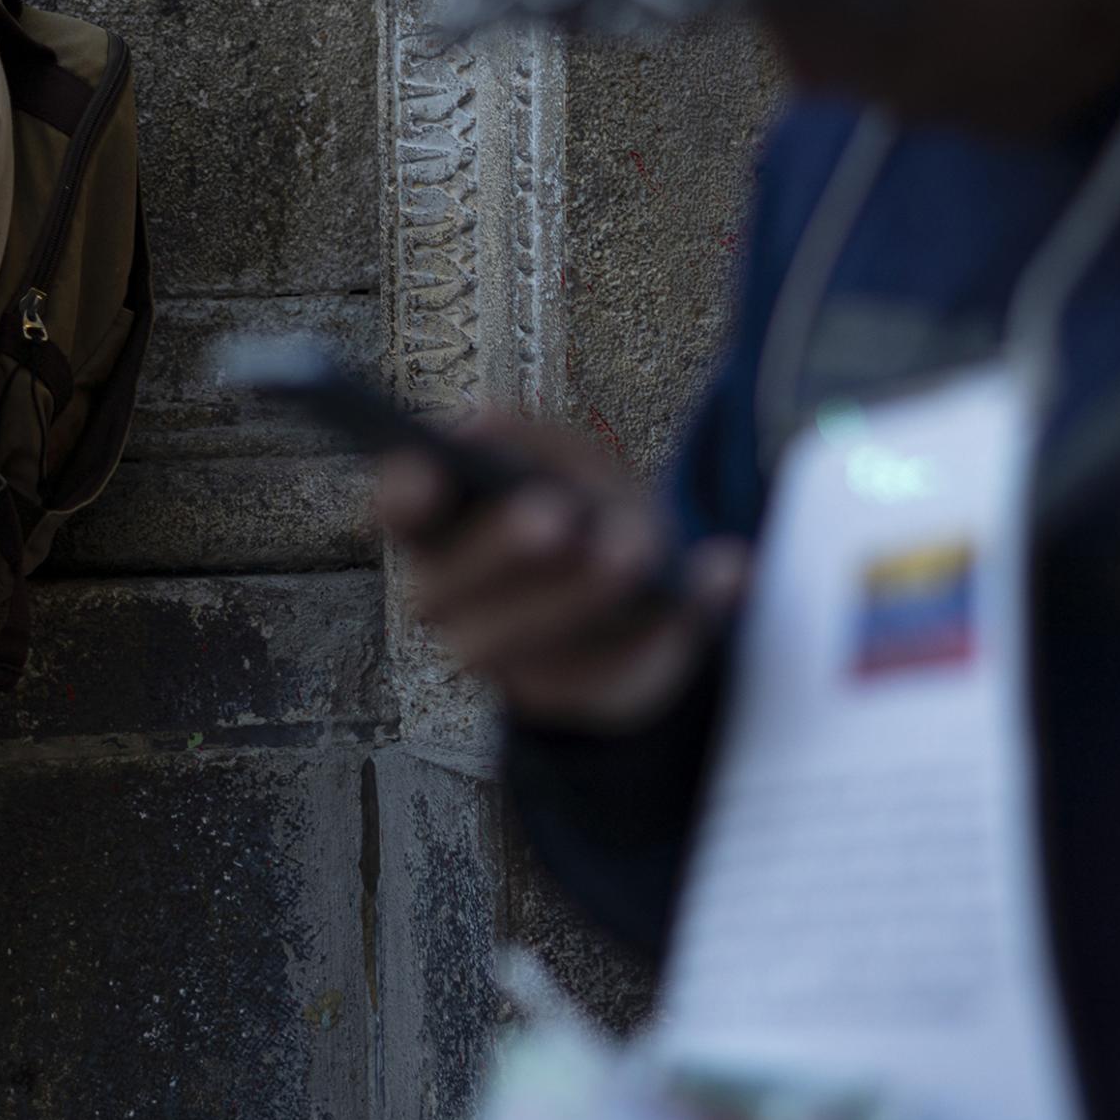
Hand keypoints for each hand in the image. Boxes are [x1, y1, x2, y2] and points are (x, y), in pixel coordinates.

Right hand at [373, 414, 745, 732]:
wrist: (638, 602)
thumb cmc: (588, 513)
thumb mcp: (567, 463)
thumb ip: (531, 441)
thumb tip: (484, 423)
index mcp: (440, 532)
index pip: (398, 513)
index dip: (399, 494)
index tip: (427, 470)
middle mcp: (450, 601)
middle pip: (447, 587)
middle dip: (502, 550)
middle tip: (555, 517)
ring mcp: (504, 661)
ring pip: (515, 643)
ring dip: (577, 597)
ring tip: (630, 553)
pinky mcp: (571, 696)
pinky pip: (607, 674)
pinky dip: (667, 626)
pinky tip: (721, 576)